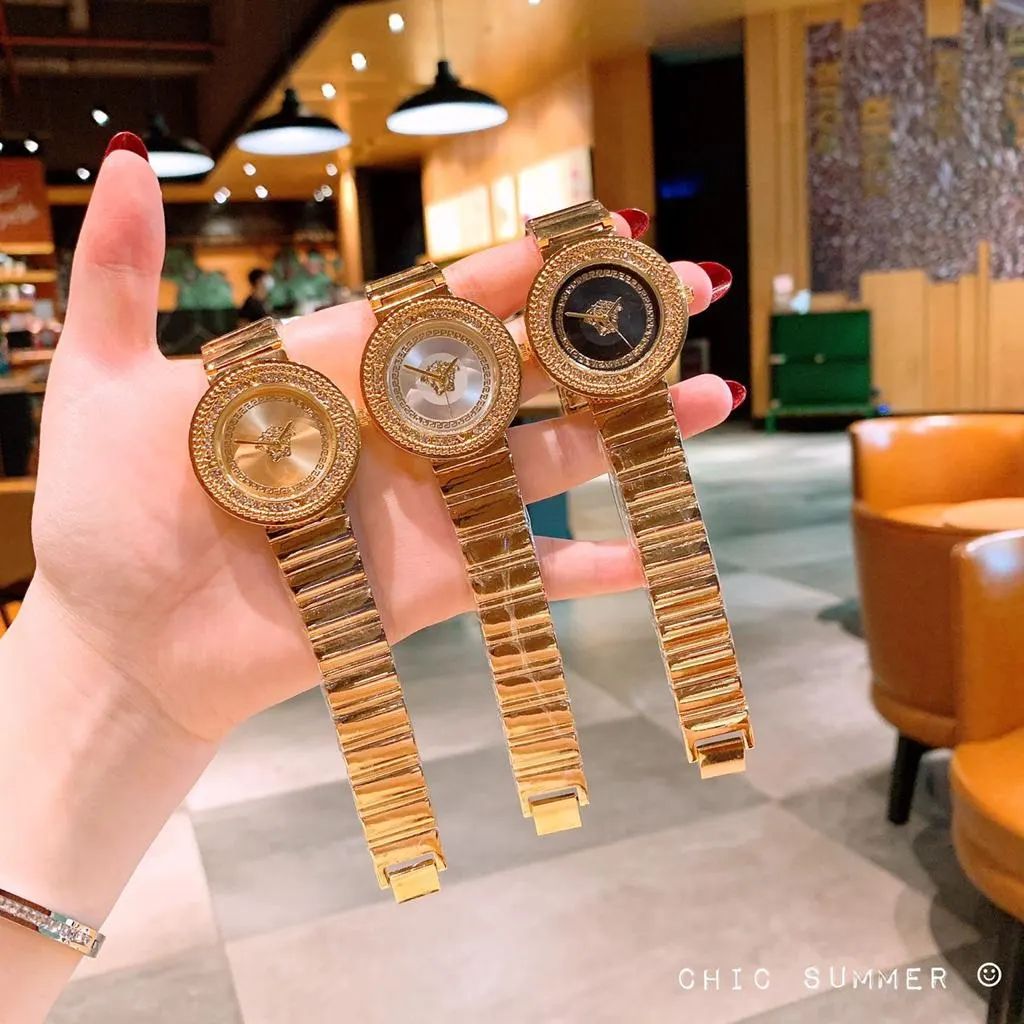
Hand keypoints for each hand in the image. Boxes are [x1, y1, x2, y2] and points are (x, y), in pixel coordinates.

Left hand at [26, 148, 733, 745]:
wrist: (126, 643)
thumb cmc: (105, 517)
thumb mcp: (99, 384)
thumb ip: (119, 278)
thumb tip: (125, 161)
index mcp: (335, 371)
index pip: (443, 306)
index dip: (517, 272)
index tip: (592, 235)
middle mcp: (398, 432)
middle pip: (522, 370)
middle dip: (605, 334)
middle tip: (690, 294)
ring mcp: (426, 509)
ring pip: (548, 458)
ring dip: (629, 434)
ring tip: (711, 402)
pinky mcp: (434, 586)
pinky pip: (525, 572)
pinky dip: (588, 569)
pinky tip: (652, 556)